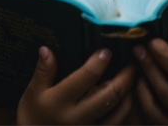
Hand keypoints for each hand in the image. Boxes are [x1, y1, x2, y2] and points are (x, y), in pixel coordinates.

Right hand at [17, 45, 135, 124]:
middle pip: (109, 95)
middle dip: (124, 78)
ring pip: (118, 112)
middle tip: (133, 62)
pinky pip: (116, 124)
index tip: (107, 50)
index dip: (99, 63)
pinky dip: (126, 110)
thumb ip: (43, 72)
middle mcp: (78, 115)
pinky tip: (129, 97)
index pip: (85, 78)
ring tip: (135, 77)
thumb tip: (46, 49)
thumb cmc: (33, 116)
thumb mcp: (32, 93)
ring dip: (129, 94)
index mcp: (62, 100)